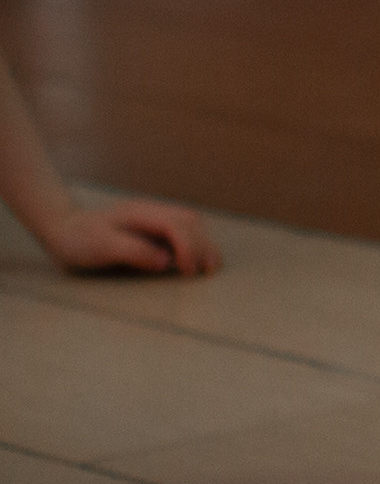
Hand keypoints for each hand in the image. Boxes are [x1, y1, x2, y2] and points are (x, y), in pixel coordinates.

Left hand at [44, 197, 219, 278]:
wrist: (64, 231)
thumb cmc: (80, 240)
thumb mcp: (102, 246)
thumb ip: (134, 251)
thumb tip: (166, 261)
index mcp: (140, 214)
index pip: (176, 225)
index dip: (188, 247)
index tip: (188, 270)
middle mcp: (150, 212)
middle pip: (189, 221)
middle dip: (203, 244)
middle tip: (209, 270)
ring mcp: (152, 219)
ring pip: (190, 224)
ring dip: (203, 243)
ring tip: (210, 266)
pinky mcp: (151, 229)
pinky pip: (182, 232)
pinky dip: (194, 244)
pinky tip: (196, 259)